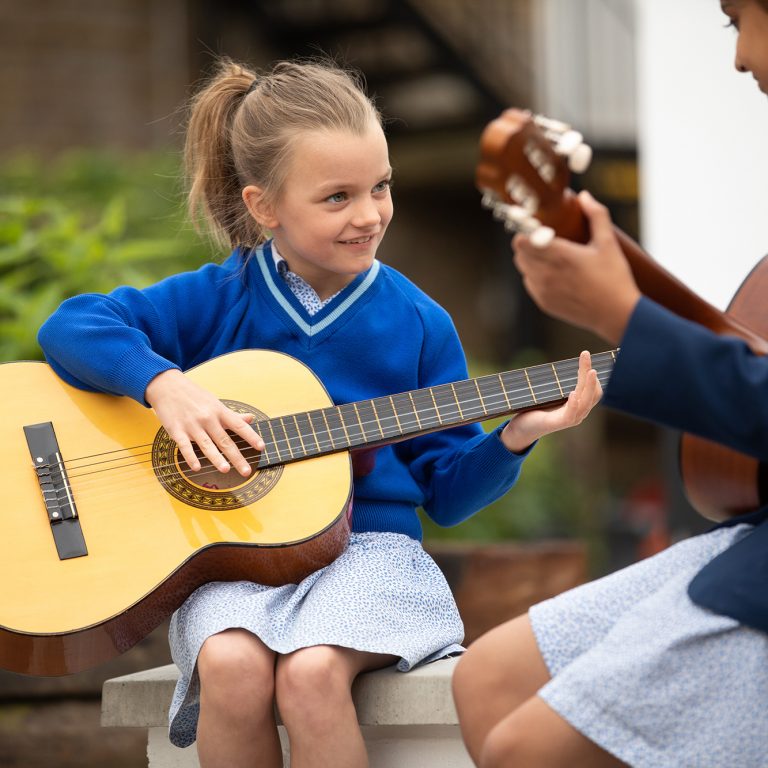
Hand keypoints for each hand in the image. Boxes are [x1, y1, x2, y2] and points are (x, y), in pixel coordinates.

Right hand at [145, 369, 264, 476]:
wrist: (167, 386)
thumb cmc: (194, 396)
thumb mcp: (215, 402)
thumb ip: (232, 415)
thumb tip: (250, 419)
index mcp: (219, 411)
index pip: (239, 425)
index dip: (251, 436)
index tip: (262, 447)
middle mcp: (208, 418)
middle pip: (225, 440)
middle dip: (236, 457)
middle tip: (247, 471)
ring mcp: (192, 425)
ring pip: (206, 445)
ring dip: (216, 458)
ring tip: (226, 470)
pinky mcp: (176, 430)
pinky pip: (185, 446)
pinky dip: (191, 457)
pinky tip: (197, 467)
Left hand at [500, 350, 602, 452]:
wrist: (522, 429)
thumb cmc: (536, 411)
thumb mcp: (550, 395)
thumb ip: (557, 386)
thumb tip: (558, 367)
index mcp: (578, 404)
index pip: (591, 388)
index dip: (589, 372)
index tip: (584, 355)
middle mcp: (578, 412)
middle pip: (592, 392)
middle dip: (590, 373)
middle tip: (586, 354)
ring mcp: (571, 418)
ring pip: (586, 402)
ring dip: (589, 385)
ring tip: (590, 371)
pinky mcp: (559, 424)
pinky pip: (571, 414)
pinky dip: (574, 404)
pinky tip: (573, 393)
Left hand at [512, 191, 641, 343]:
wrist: (616, 314)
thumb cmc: (615, 277)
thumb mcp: (609, 242)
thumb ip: (596, 215)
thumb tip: (584, 195)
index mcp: (559, 255)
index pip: (521, 240)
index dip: (526, 232)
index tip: (537, 228)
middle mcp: (545, 274)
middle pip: (519, 253)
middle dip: (529, 244)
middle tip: (545, 240)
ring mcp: (542, 291)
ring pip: (523, 269)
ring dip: (532, 260)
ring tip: (552, 257)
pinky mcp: (544, 303)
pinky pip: (530, 284)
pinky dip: (536, 277)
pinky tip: (555, 274)